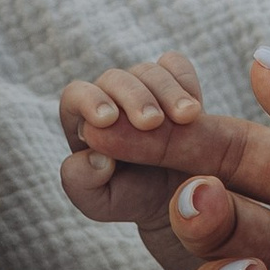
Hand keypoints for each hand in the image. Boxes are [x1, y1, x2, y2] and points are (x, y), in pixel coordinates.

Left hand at [57, 49, 208, 269]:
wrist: (176, 201)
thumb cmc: (132, 198)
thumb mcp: (101, 204)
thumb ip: (81, 184)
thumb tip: (95, 156)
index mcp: (86, 123)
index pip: (75, 97)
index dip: (89, 101)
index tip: (109, 119)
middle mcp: (112, 99)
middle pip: (114, 78)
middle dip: (134, 97)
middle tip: (153, 122)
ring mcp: (145, 89)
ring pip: (148, 71)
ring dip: (166, 91)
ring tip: (186, 118)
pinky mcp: (175, 84)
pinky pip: (176, 65)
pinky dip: (184, 80)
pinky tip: (194, 109)